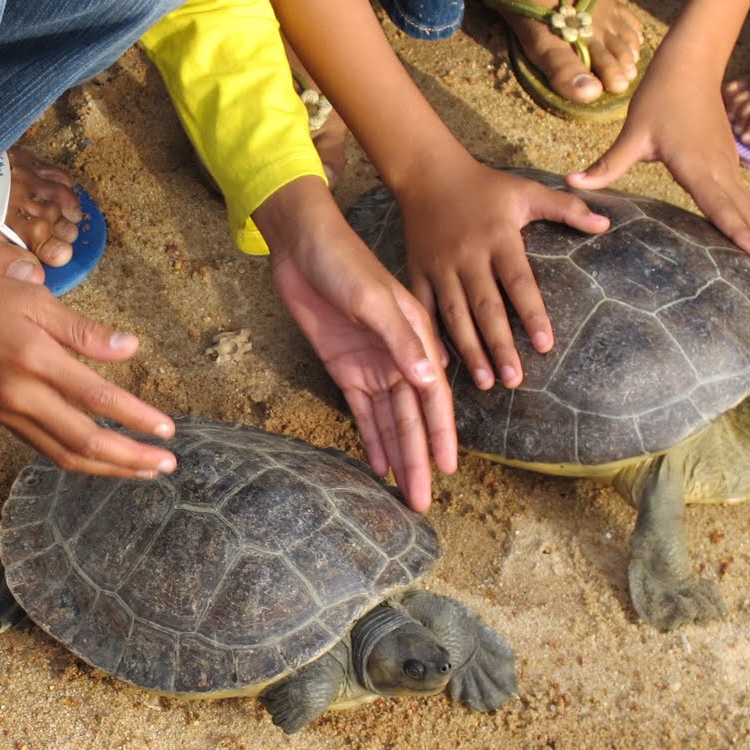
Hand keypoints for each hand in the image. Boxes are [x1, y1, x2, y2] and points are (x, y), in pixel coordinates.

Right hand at [0, 264, 179, 478]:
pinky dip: (76, 458)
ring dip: (107, 468)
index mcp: (34, 360)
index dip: (137, 418)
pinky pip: (43, 447)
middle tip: (166, 466)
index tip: (168, 431)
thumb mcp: (35, 300)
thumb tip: (131, 348)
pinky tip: (98, 457)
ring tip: (142, 470)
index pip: (98, 399)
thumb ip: (84, 331)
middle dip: (129, 459)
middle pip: (84, 442)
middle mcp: (20, 395)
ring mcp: (6, 412)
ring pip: (63, 455)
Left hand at [255, 179, 455, 510]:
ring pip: (389, 420)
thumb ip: (400, 341)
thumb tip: (431, 380)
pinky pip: (362, 411)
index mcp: (417, 339)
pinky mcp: (345, 368)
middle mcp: (400, 358)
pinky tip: (377, 465)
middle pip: (412, 418)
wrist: (303, 247)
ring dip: (397, 455)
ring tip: (403, 493)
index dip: (440, 435)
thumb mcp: (373, 300)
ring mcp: (372, 365)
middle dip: (418, 459)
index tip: (446, 470)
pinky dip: (370, 438)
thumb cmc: (344, 263)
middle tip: (420, 502)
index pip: (433, 397)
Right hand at [399, 161, 606, 389]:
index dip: (533, 314)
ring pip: (455, 315)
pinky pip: (424, 308)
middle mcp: (468, 256)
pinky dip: (433, 336)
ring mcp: (440, 266)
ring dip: (471, 350)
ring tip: (487, 382)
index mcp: (498, 238)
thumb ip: (566, 209)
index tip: (545, 345)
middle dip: (500, 346)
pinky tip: (446, 364)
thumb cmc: (484, 187)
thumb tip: (605, 225)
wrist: (429, 175)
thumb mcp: (526, 191)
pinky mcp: (417, 271)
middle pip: (487, 308)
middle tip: (515, 380)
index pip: (519, 282)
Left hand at [567, 50, 749, 285]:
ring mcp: (729, 168)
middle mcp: (721, 170)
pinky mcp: (728, 165)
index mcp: (698, 166)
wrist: (690, 66)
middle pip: (748, 216)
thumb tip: (571, 183)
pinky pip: (745, 202)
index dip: (739, 232)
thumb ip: (607, 164)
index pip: (721, 207)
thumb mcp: (633, 133)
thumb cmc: (660, 97)